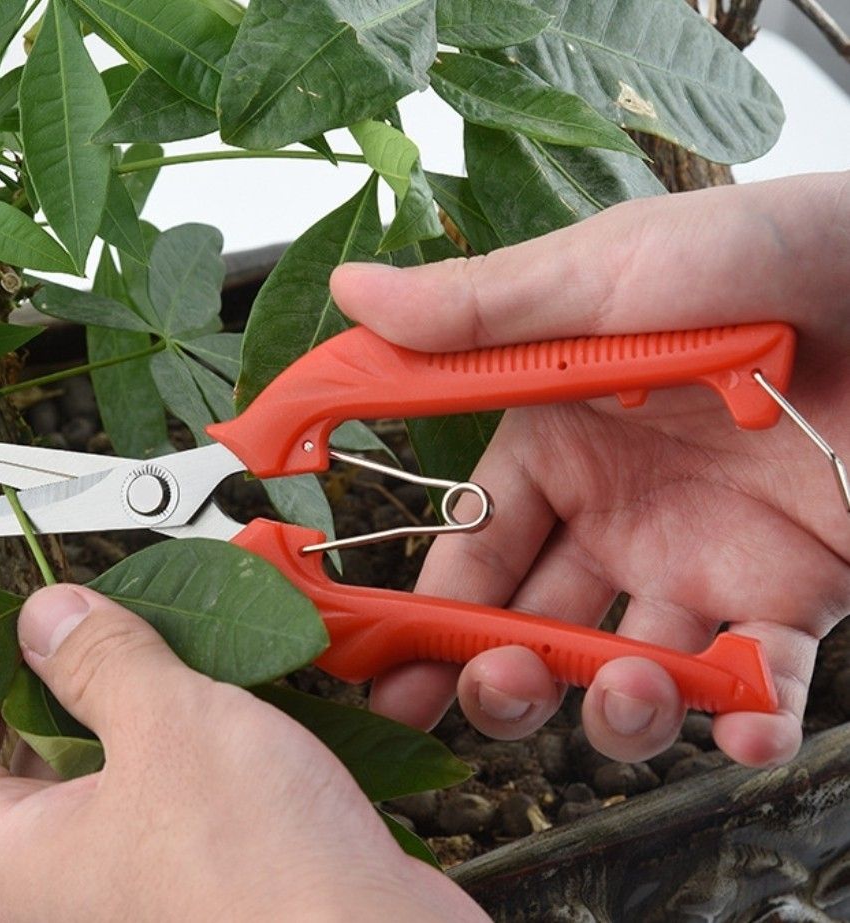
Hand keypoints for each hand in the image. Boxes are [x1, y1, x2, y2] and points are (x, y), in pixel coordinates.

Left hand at [0, 585, 488, 921]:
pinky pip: (177, 803)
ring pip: (113, 781)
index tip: (6, 637)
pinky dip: (194, 750)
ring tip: (180, 652)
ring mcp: (138, 891)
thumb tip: (45, 617)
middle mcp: (68, 890)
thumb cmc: (262, 869)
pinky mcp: (204, 885)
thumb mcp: (169, 726)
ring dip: (143, 712)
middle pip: (27, 773)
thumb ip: (100, 661)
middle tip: (103, 629)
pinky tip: (238, 704)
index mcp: (22, 863)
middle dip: (65, 690)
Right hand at [331, 171, 849, 768]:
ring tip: (626, 688)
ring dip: (616, 708)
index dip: (421, 603)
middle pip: (533, 625)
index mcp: (558, 444)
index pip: (471, 543)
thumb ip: (481, 308)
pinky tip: (745, 729)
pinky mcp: (794, 593)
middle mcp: (618, 513)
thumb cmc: (756, 253)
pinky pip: (763, 682)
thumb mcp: (606, 273)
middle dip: (500, 676)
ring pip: (632, 671)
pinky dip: (751, 725)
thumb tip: (353, 291)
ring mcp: (702, 559)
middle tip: (493, 688)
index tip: (372, 654)